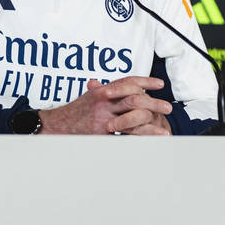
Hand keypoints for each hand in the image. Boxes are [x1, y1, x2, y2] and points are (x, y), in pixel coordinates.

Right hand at [38, 77, 171, 134]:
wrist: (56, 125)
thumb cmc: (73, 113)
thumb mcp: (87, 99)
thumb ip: (98, 92)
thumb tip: (100, 84)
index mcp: (103, 91)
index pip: (127, 81)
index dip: (145, 81)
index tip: (159, 84)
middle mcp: (104, 100)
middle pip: (134, 98)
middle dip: (153, 103)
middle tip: (168, 107)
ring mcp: (103, 116)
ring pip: (132, 116)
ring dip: (150, 124)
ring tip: (163, 131)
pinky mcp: (101, 131)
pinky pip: (123, 134)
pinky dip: (137, 138)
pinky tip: (148, 142)